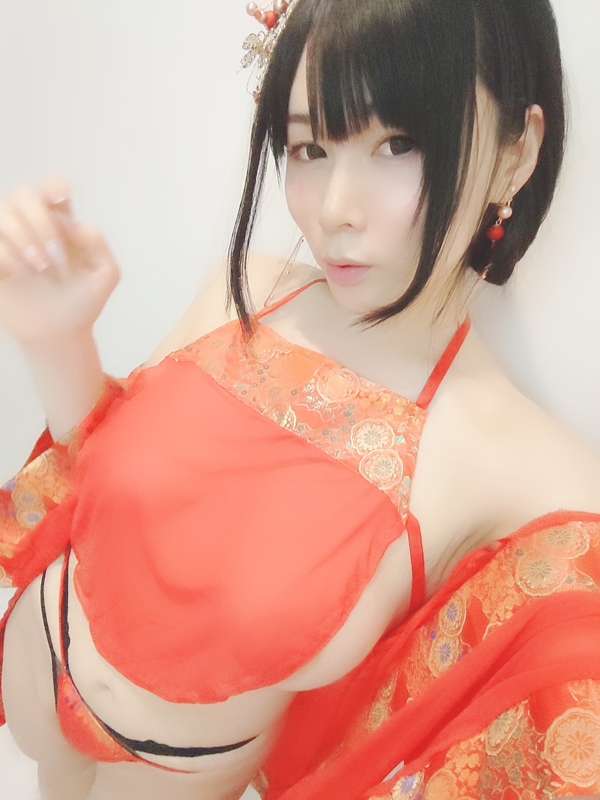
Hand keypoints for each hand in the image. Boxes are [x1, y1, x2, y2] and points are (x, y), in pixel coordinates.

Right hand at [0, 177, 120, 347]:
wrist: (58, 335)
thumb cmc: (83, 304)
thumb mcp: (105, 274)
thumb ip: (97, 242)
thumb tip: (70, 221)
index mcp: (60, 224)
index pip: (52, 189)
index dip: (53, 188)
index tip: (62, 202)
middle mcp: (30, 226)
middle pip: (23, 194)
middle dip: (41, 222)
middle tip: (54, 256)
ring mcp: (7, 241)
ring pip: (3, 213)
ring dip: (24, 239)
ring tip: (40, 269)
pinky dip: (7, 255)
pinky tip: (18, 275)